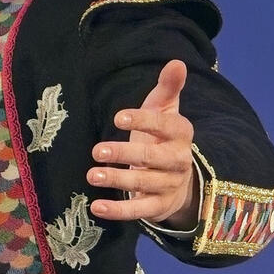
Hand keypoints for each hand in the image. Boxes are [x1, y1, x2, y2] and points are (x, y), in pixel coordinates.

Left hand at [87, 59, 201, 227]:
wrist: (180, 178)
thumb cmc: (163, 137)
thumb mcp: (166, 110)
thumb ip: (168, 88)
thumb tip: (176, 62)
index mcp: (181, 134)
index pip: (165, 126)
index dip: (143, 121)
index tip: (118, 117)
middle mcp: (179, 160)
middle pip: (153, 158)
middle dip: (125, 154)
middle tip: (97, 150)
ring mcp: (169, 185)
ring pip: (144, 184)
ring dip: (118, 181)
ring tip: (92, 174)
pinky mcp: (158, 207)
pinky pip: (139, 211)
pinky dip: (118, 211)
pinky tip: (96, 207)